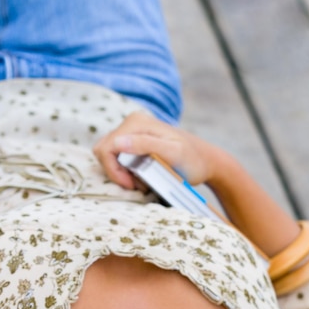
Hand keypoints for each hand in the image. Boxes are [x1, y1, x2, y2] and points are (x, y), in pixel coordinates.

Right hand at [93, 111, 220, 188]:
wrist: (205, 161)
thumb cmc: (192, 160)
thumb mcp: (172, 153)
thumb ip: (145, 145)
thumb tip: (118, 142)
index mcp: (137, 123)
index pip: (106, 148)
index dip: (114, 170)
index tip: (131, 185)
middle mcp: (131, 123)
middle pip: (103, 151)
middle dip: (116, 172)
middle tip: (137, 184)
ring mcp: (132, 132)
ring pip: (108, 156)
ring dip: (121, 173)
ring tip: (142, 181)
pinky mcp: (134, 142)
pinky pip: (118, 158)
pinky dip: (126, 172)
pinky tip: (142, 176)